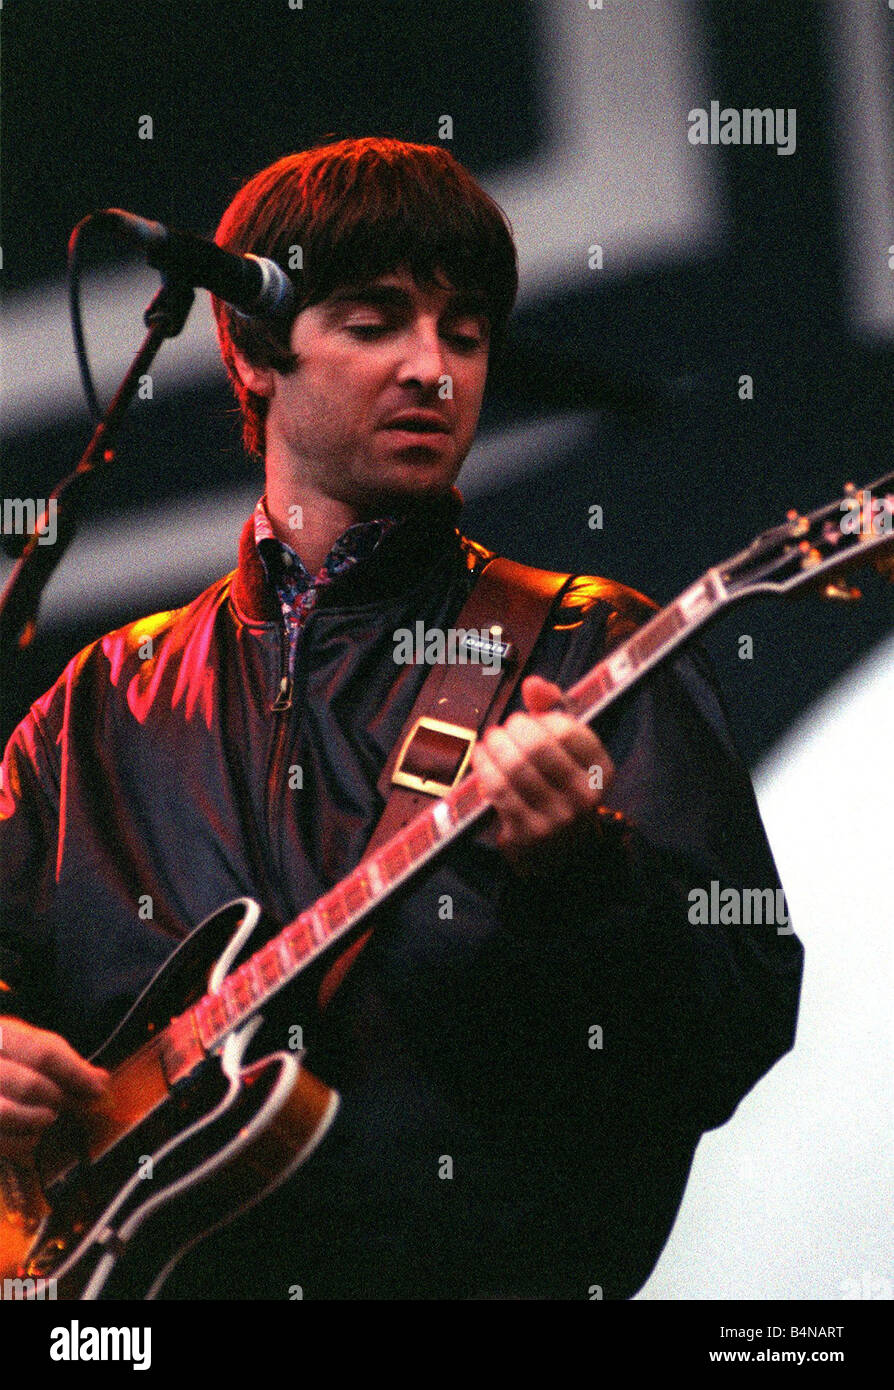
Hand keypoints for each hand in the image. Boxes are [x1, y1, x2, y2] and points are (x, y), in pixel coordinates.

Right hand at [0, 1016, 108, 1161]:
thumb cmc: (8, 1057)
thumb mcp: (31, 1044)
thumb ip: (65, 1060)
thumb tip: (101, 1080)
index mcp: (0, 1034)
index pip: (44, 1053)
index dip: (76, 1074)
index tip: (97, 1090)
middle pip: (29, 1086)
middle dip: (61, 1100)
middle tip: (78, 1105)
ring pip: (6, 1114)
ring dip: (38, 1120)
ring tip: (49, 1116)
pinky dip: (19, 1142)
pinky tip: (29, 1134)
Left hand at [470, 674, 615, 877]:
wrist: (557, 849)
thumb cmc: (558, 784)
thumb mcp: (567, 748)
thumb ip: (554, 709)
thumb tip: (533, 682)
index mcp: (601, 771)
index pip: (567, 730)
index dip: (540, 717)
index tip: (529, 718)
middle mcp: (585, 797)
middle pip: (538, 747)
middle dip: (513, 730)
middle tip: (504, 729)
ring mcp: (558, 818)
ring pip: (515, 768)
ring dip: (494, 747)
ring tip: (490, 740)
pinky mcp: (530, 832)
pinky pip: (499, 791)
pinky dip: (484, 768)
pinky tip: (481, 758)